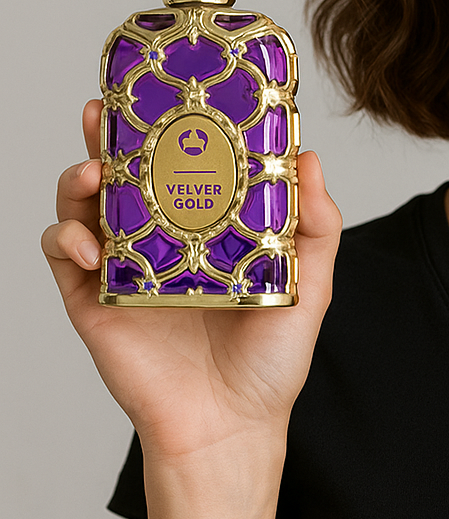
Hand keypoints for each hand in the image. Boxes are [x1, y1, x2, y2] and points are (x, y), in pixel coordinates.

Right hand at [41, 99, 342, 463]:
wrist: (231, 425)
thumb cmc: (271, 360)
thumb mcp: (309, 284)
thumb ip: (316, 225)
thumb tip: (310, 157)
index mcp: (210, 229)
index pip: (185, 164)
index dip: (173, 128)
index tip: (172, 93)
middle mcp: (164, 240)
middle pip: (127, 173)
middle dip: (110, 136)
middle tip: (106, 109)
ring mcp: (125, 267)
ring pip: (86, 204)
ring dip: (79, 177)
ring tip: (93, 171)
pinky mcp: (94, 299)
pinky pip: (62, 254)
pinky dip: (65, 236)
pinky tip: (88, 241)